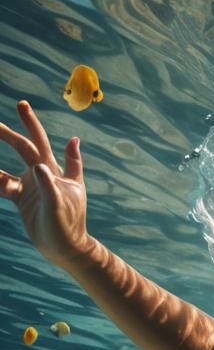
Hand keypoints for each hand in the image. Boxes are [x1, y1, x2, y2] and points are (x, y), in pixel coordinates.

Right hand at [0, 101, 91, 268]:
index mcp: (54, 169)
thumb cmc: (70, 222)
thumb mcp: (65, 198)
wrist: (65, 246)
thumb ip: (57, 176)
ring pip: (4, 168)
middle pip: (22, 148)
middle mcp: (41, 173)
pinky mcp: (20, 199)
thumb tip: (53, 153)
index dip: (30, 123)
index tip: (21, 104)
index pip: (40, 140)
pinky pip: (1, 186)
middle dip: (7, 134)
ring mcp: (29, 185)